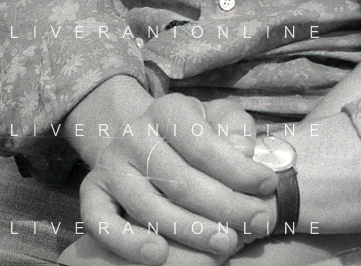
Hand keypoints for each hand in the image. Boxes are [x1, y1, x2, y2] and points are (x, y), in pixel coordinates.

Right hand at [75, 91, 279, 263]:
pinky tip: (160, 256)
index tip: (268, 186)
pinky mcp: (92, 195)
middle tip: (256, 224)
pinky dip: (130, 244)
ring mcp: (111, 165)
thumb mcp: (221, 119)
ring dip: (190, 233)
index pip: (204, 144)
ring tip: (225, 246)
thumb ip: (236, 130)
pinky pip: (103, 225)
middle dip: (224, 207)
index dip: (238, 169)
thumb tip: (245, 154)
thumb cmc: (197, 134)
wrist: (146, 140)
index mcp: (168, 109)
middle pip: (180, 180)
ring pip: (149, 207)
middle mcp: (135, 133)